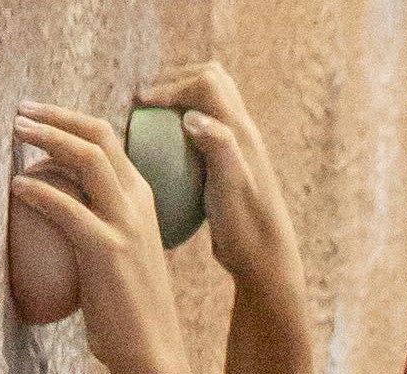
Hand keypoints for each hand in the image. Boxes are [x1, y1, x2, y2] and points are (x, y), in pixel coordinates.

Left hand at [11, 105, 189, 373]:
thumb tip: (62, 227)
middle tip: (21, 113)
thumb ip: (99, 235)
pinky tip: (14, 189)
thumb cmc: (130, 319)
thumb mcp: (120, 264)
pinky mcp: (108, 249)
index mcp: (143, 200)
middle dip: (57, 116)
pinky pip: (66, 208)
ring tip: (15, 132)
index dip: (72, 122)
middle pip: (98, 136)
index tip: (41, 117)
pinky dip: (37, 192)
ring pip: (86, 158)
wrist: (153, 356)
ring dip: (47, 138)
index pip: (109, 142)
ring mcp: (126, 224)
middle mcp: (139, 203)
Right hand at [143, 65, 304, 305]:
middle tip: (146, 100)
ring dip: (184, 98)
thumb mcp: (230, 188)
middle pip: (212, 81)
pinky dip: (185, 126)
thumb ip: (217, 146)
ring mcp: (238, 148)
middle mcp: (243, 132)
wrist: (265, 260)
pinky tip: (164, 149)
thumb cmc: (246, 228)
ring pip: (212, 103)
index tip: (141, 104)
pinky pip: (208, 131)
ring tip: (154, 114)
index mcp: (241, 130)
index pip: (205, 85)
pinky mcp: (231, 167)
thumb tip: (191, 117)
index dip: (171, 86)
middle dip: (177, 79)